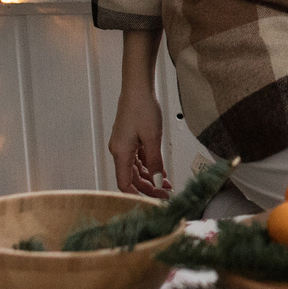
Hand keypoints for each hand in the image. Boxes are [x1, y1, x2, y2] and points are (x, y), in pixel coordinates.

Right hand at [108, 84, 172, 199]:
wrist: (138, 87)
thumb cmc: (142, 108)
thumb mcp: (153, 138)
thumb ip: (155, 162)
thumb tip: (159, 182)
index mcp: (121, 152)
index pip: (125, 183)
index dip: (138, 195)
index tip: (154, 201)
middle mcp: (119, 150)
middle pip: (132, 178)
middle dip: (149, 187)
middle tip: (166, 193)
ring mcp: (124, 144)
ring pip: (136, 168)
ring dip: (151, 176)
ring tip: (168, 183)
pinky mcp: (129, 138)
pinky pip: (139, 158)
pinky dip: (150, 165)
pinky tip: (162, 170)